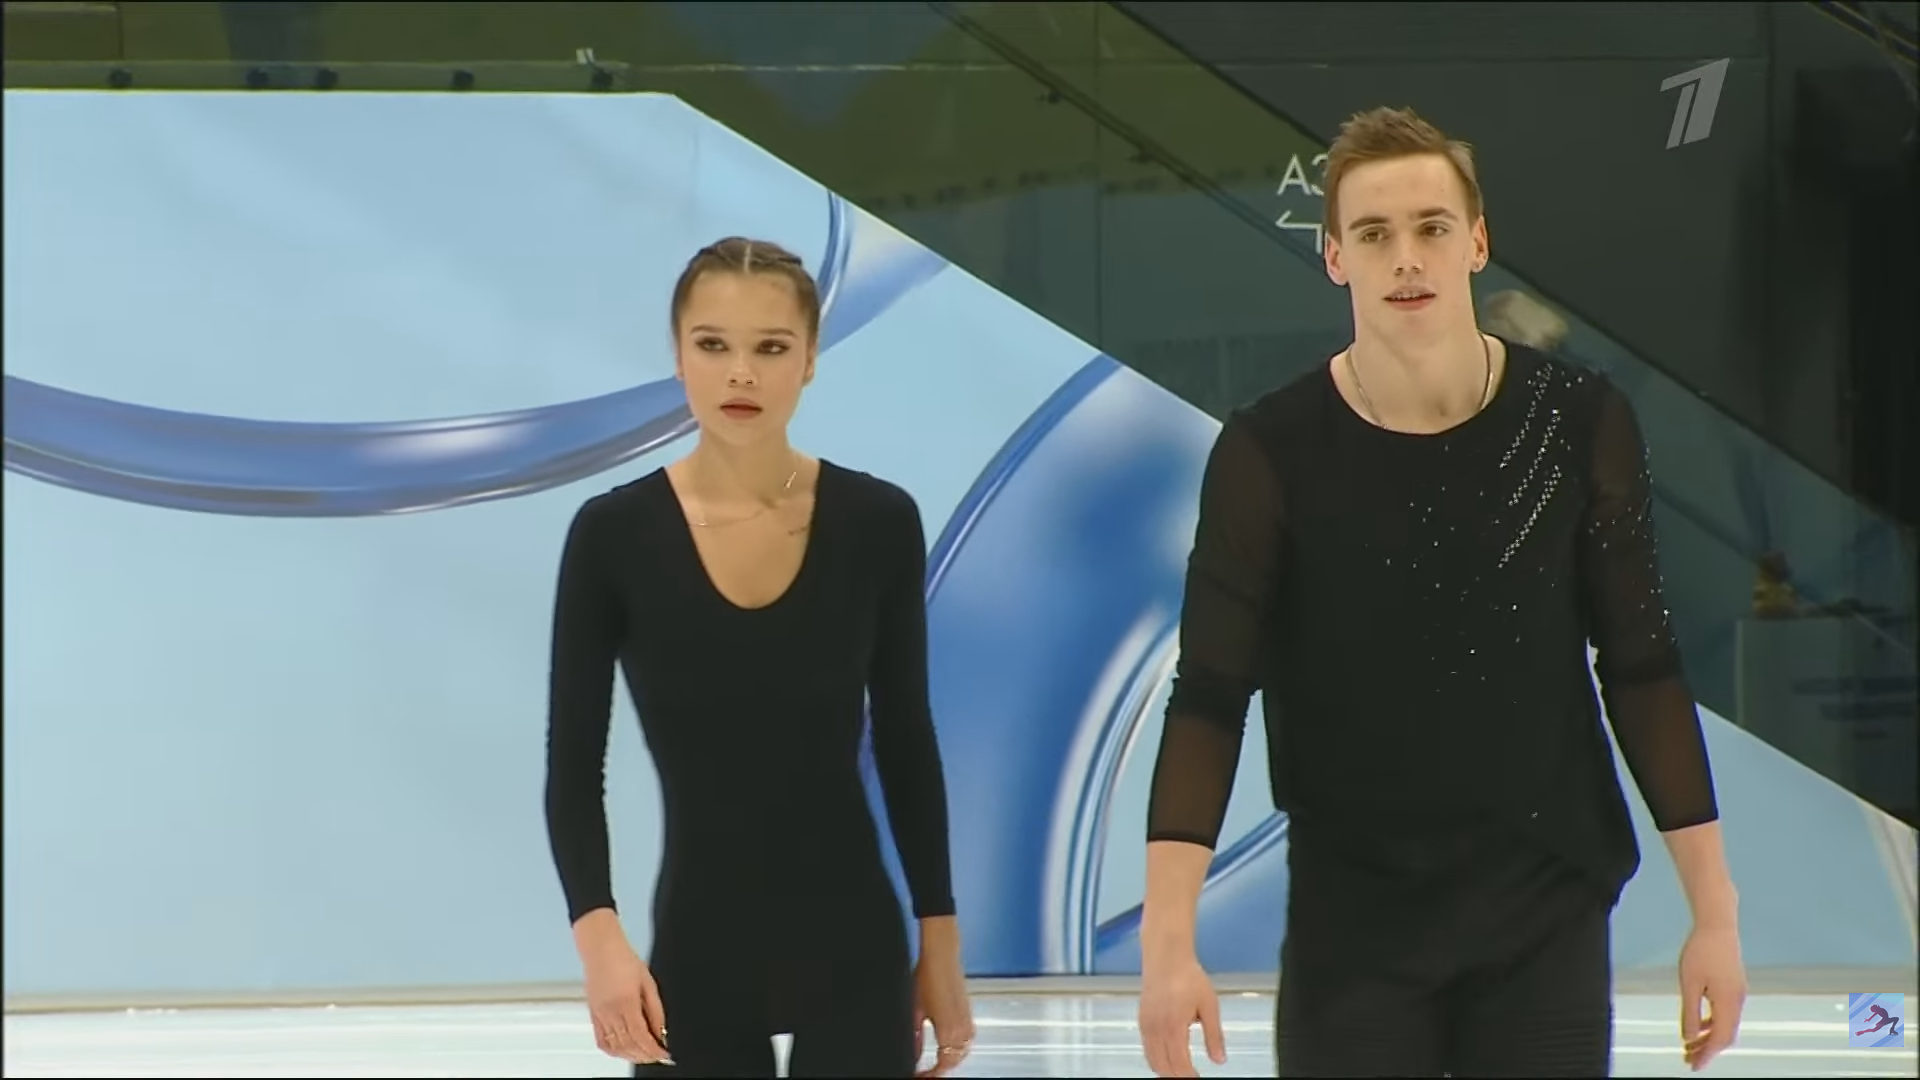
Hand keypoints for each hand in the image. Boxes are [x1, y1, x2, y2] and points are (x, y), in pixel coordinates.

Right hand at [576, 915, 670, 1065]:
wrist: (601, 948)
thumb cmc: (624, 959)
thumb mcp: (648, 982)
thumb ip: (656, 1010)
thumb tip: (662, 1032)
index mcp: (626, 1002)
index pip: (641, 1037)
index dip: (654, 1051)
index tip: (665, 1055)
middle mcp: (610, 1012)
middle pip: (629, 1045)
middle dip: (645, 1056)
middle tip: (658, 1057)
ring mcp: (600, 1015)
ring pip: (615, 1047)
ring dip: (631, 1056)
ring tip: (645, 1056)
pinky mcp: (593, 1015)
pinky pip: (602, 1041)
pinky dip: (614, 1051)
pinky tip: (625, 1051)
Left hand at [913, 925, 974, 1076]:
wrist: (941, 955)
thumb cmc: (927, 976)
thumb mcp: (914, 1012)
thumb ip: (915, 1038)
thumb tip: (913, 1055)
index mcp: (949, 1032)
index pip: (942, 1067)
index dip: (930, 1075)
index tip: (920, 1075)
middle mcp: (963, 1029)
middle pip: (954, 1062)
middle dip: (939, 1070)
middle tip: (924, 1072)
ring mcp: (968, 1021)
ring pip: (961, 1052)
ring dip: (949, 1060)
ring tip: (933, 1063)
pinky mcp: (968, 1013)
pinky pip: (966, 1040)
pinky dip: (956, 1047)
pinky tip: (946, 1045)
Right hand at [1138, 950, 1225, 1077]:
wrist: (1166, 958)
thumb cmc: (1188, 977)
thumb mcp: (1209, 1005)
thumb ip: (1214, 1035)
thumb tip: (1219, 1060)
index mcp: (1174, 1027)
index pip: (1180, 1064)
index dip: (1189, 1076)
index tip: (1198, 1078)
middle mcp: (1156, 1029)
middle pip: (1163, 1067)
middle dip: (1177, 1076)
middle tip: (1191, 1076)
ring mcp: (1146, 1025)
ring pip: (1152, 1060)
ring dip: (1165, 1070)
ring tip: (1180, 1071)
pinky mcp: (1142, 1020)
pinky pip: (1146, 1048)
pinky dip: (1156, 1059)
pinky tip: (1167, 1056)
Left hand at [1678, 921, 1745, 1071]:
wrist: (1717, 925)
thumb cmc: (1701, 951)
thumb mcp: (1689, 984)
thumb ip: (1690, 1013)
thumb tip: (1689, 1037)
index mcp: (1728, 1003)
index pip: (1719, 1039)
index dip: (1707, 1055)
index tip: (1693, 1066)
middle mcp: (1738, 1001)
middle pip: (1725, 1035)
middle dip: (1707, 1049)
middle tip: (1688, 1058)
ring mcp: (1738, 993)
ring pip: (1726, 1024)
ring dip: (1709, 1036)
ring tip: (1690, 1044)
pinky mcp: (1734, 986)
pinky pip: (1726, 1012)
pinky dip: (1713, 1022)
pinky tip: (1699, 1024)